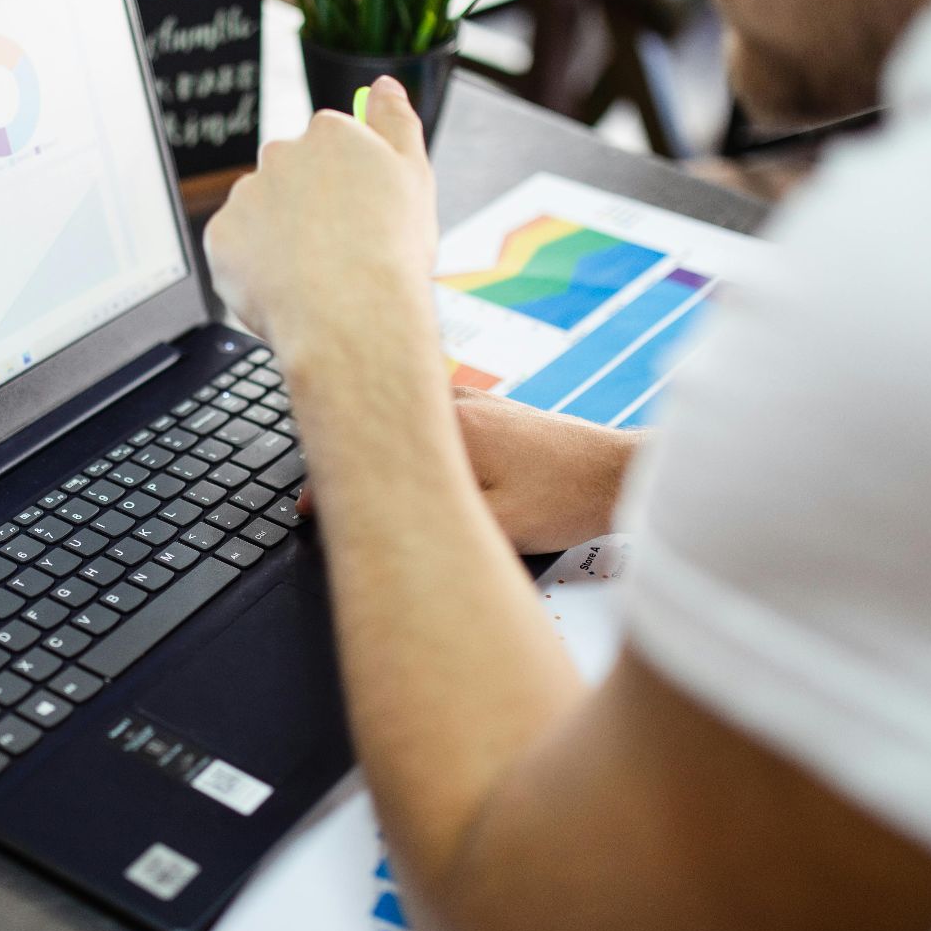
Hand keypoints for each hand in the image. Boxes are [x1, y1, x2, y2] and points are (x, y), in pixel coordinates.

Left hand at [203, 75, 437, 356]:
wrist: (350, 320)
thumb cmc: (390, 256)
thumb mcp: (414, 177)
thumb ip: (396, 123)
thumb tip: (386, 85)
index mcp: (330, 134)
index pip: (331, 147)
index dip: (347, 186)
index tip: (358, 215)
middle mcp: (281, 154)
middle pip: (292, 176)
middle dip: (308, 207)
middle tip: (338, 250)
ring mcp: (246, 195)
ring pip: (261, 212)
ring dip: (279, 235)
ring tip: (313, 275)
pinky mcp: (220, 236)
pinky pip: (236, 248)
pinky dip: (254, 266)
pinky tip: (285, 287)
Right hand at [300, 388, 638, 551]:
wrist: (619, 474)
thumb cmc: (566, 500)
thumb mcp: (497, 529)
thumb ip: (436, 524)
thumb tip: (383, 526)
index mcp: (451, 427)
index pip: (370, 447)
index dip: (330, 484)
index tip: (311, 510)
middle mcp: (457, 403)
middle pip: (380, 422)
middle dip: (348, 457)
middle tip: (324, 495)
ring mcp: (475, 401)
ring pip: (404, 416)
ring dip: (379, 443)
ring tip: (356, 476)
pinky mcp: (493, 409)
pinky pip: (430, 418)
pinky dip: (408, 437)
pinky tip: (408, 458)